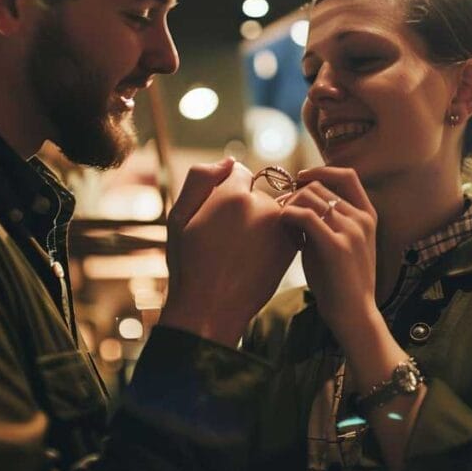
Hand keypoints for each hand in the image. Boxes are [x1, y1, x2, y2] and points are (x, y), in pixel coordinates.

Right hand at [160, 159, 297, 344]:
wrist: (211, 310)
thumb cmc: (189, 265)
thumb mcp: (178, 217)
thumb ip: (200, 178)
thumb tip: (229, 160)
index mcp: (232, 195)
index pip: (238, 174)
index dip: (224, 193)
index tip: (216, 217)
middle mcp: (262, 206)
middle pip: (255, 192)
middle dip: (243, 207)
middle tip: (226, 240)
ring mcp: (281, 227)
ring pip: (270, 211)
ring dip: (260, 223)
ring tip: (241, 252)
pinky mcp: (292, 245)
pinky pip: (285, 228)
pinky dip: (274, 237)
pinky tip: (256, 258)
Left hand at [280, 167, 377, 336]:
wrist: (354, 315)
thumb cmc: (340, 282)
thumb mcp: (340, 244)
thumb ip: (327, 222)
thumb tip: (298, 202)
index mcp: (368, 216)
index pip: (347, 176)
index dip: (321, 170)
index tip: (300, 178)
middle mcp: (361, 219)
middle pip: (319, 187)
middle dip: (294, 195)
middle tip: (281, 214)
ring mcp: (351, 231)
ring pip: (309, 198)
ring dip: (289, 207)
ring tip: (284, 228)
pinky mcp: (336, 246)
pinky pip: (304, 216)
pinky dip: (288, 217)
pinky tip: (285, 232)